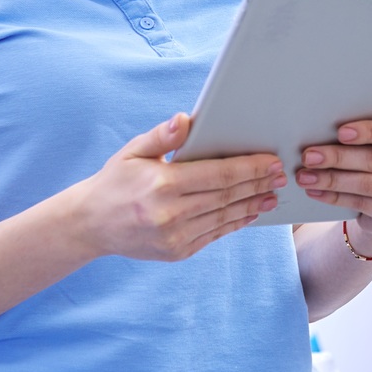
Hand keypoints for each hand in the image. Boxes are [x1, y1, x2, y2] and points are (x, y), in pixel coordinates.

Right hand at [69, 113, 283, 261]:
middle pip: (226, 196)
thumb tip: (186, 119)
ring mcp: (175, 237)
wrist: (91, 224)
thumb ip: (162, 136)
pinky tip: (250, 212)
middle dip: (257, 184)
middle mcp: (170, 213)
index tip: (270, 160)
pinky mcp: (177, 252)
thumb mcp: (133, 151)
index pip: (217, 175)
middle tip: (280, 174)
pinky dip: (235, 222)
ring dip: (253, 205)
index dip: (248, 168)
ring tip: (272, 194)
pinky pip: (215, 235)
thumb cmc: (115, 181)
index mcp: (162, 184)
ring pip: (225, 217)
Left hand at [297, 97, 371, 251]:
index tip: (341, 132)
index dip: (371, 131)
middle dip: (338, 157)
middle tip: (309, 155)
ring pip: (367, 184)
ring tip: (305, 176)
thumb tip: (344, 111)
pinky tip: (316, 192)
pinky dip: (335, 197)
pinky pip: (362, 204)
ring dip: (331, 179)